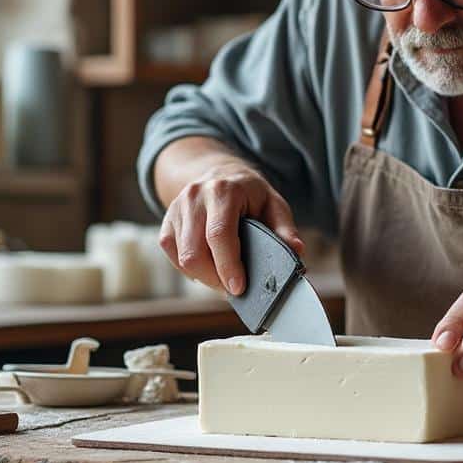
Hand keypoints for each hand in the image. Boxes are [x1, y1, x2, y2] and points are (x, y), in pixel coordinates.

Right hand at [158, 159, 303, 295]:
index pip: (219, 235)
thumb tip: (296, 252)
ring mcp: (176, 210)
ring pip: (183, 259)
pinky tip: (209, 265)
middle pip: (195, 253)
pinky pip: (174, 257)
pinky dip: (191, 269)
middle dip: (215, 279)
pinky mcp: (166, 223)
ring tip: (225, 277)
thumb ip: (284, 229)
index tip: (238, 288)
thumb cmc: (250, 194)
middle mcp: (194, 198)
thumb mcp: (273, 204)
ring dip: (205, 277)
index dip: (227, 266)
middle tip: (235, 288)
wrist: (219, 174)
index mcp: (223, 191)